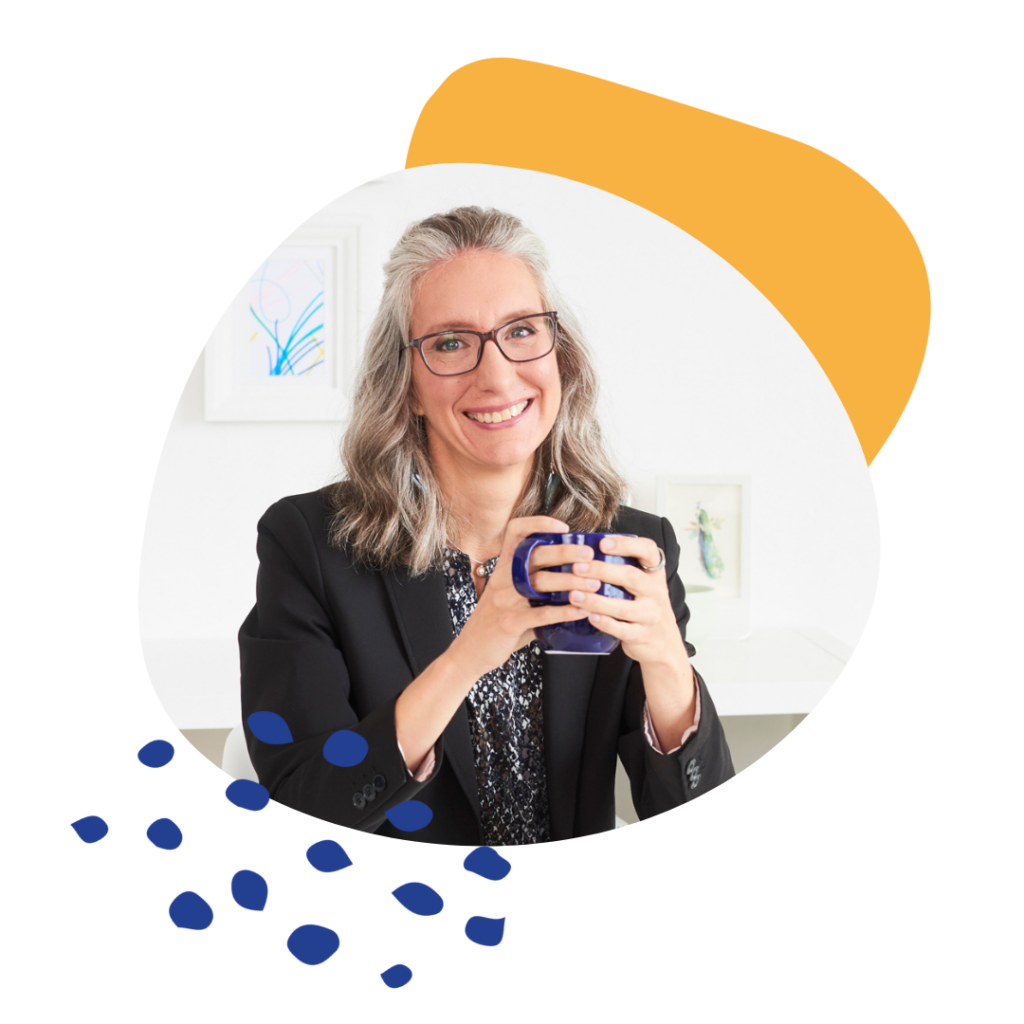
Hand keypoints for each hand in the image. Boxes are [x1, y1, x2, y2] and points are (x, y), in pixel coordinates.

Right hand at [451, 516, 596, 677]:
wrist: (470, 652)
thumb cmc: (496, 623)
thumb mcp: (509, 596)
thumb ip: (534, 586)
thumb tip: (572, 578)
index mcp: (503, 567)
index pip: (516, 532)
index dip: (539, 524)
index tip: (563, 528)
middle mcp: (503, 578)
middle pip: (535, 554)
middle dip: (566, 552)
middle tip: (589, 556)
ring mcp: (505, 600)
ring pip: (542, 582)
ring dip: (572, 582)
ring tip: (594, 585)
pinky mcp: (510, 622)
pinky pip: (542, 614)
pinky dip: (565, 611)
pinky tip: (582, 611)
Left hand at [565, 535, 687, 669]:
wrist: (664, 643)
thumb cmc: (644, 607)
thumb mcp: (643, 585)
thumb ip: (623, 569)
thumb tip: (584, 553)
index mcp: (654, 574)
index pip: (648, 550)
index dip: (626, 544)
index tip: (602, 544)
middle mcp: (656, 592)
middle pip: (631, 577)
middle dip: (602, 570)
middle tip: (577, 568)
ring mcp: (651, 615)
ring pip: (624, 607)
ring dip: (596, 600)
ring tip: (574, 595)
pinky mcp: (642, 636)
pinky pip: (622, 630)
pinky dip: (605, 623)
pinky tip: (589, 616)